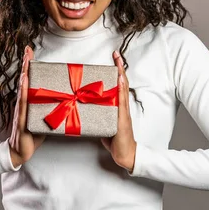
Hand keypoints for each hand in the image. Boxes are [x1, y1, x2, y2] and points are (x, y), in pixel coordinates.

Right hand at [8, 45, 45, 167]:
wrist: (20, 152)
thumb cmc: (33, 135)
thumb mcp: (46, 118)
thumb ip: (54, 108)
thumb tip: (72, 100)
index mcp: (30, 102)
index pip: (30, 80)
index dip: (29, 66)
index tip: (30, 51)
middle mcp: (24, 104)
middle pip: (25, 80)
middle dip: (26, 65)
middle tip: (27, 50)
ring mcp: (21, 111)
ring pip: (23, 90)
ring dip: (24, 76)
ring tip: (26, 63)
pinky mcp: (21, 121)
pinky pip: (23, 106)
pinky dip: (24, 94)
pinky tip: (25, 84)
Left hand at [101, 50, 136, 172]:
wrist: (125, 154)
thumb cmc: (115, 140)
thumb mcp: (103, 123)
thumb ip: (96, 113)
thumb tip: (83, 106)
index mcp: (117, 106)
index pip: (117, 85)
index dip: (116, 72)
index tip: (113, 59)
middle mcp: (122, 106)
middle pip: (121, 83)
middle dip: (119, 68)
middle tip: (116, 55)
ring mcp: (123, 112)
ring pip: (122, 90)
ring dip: (120, 75)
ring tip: (118, 63)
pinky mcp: (122, 119)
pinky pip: (121, 103)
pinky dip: (120, 91)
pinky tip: (120, 81)